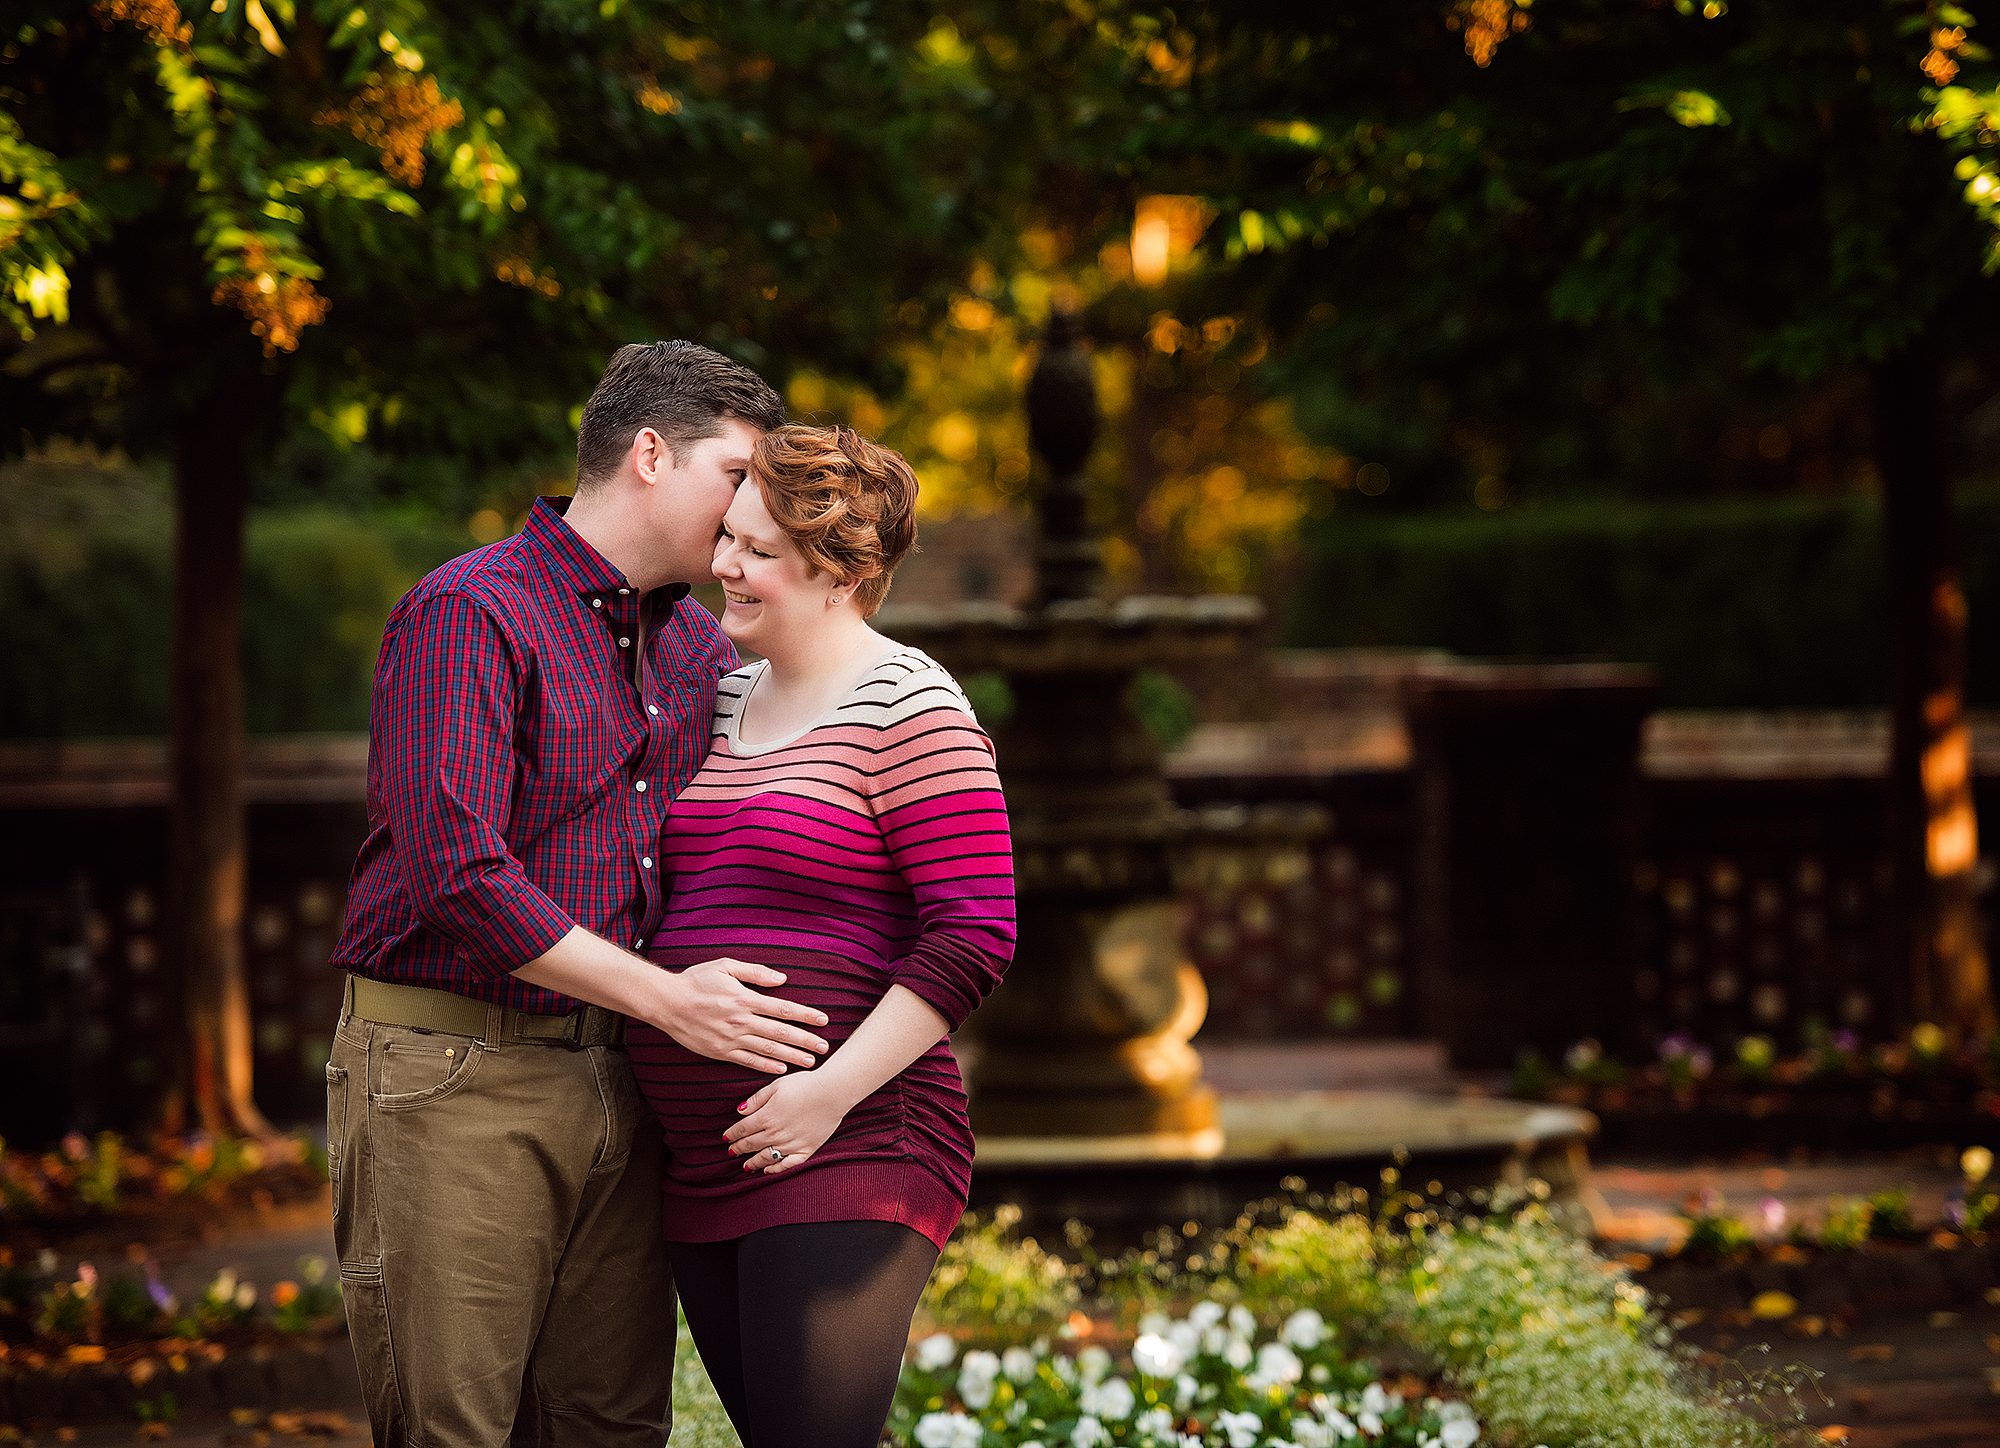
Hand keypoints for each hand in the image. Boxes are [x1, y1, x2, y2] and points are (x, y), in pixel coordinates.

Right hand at [649, 958, 829, 1073]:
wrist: (667, 1003)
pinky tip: (782, 1069)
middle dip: (805, 1040)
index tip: (823, 1020)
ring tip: (810, 1062)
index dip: (806, 1015)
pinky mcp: (720, 1052)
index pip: (783, 1008)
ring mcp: (730, 1039)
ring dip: (791, 1056)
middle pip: (780, 1032)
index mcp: (744, 998)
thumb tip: (782, 979)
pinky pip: (748, 1061)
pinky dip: (766, 1066)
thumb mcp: (725, 966)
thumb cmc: (696, 980)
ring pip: (768, 1049)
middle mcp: (740, 1021)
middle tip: (824, 1047)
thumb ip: (755, 972)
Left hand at [723, 1070, 853, 1174]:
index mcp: (766, 1117)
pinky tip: (768, 1170)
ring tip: (745, 1166)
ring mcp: (791, 1144)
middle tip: (731, 1152)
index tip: (726, 1138)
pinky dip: (776, 1169)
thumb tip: (740, 1111)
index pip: (742, 1129)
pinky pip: (788, 1165)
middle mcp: (775, 1133)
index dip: (732, 1134)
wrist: (832, 1092)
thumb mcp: (776, 1086)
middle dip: (739, 1149)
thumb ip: (757, 1100)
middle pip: (751, 1145)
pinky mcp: (806, 1150)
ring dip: (753, 1163)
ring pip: (766, 1157)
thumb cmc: (804, 1085)